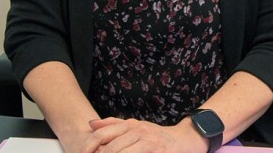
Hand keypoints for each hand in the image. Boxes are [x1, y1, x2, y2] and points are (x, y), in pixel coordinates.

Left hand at [83, 117, 206, 152]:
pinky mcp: (156, 152)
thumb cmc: (155, 136)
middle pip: (110, 148)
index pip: (103, 134)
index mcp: (129, 125)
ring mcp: (147, 143)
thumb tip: (90, 124)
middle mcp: (138, 132)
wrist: (183, 140)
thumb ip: (113, 124)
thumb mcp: (135, 125)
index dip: (89, 146)